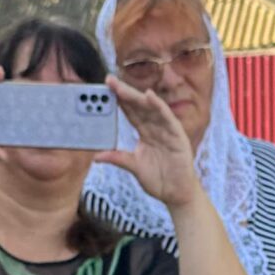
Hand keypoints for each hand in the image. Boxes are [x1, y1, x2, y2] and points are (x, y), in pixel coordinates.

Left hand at [92, 75, 200, 209]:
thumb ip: (118, 158)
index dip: (119, 100)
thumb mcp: (134, 167)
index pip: (130, 112)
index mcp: (146, 133)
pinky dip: (159, 106)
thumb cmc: (159, 180)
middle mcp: (156, 128)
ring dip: (137, 96)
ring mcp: (167, 130)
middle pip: (138, 106)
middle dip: (124, 93)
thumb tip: (96, 156)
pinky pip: (168, 118)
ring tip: (122, 87)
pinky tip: (149, 96)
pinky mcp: (178, 136)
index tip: (104, 88)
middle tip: (109, 80)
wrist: (177, 194)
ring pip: (150, 109)